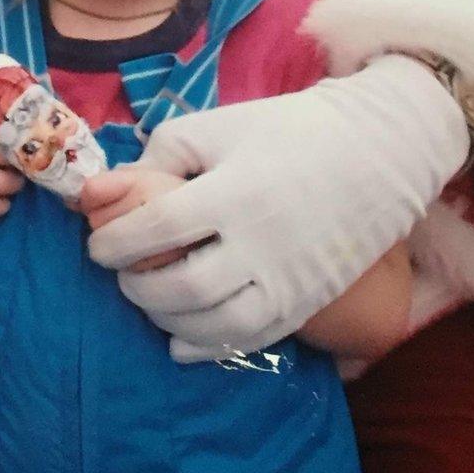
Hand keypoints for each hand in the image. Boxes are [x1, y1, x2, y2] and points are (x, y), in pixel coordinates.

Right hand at [0, 108, 22, 218]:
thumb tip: (20, 79)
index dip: (16, 131)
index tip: (30, 134)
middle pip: (1, 155)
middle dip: (21, 160)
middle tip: (29, 161)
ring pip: (0, 183)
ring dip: (16, 184)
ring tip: (18, 180)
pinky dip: (1, 206)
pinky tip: (3, 200)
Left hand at [88, 55, 467, 361]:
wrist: (377, 151)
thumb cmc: (290, 130)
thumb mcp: (219, 126)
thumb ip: (158, 155)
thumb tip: (101, 190)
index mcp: (236, 190)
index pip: (157, 228)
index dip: (115, 242)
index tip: (96, 245)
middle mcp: (263, 242)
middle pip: (182, 286)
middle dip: (137, 286)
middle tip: (122, 272)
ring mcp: (289, 278)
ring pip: (215, 323)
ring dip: (167, 319)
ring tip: (150, 298)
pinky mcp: (307, 299)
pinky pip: (251, 339)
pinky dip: (206, 346)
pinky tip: (179, 340)